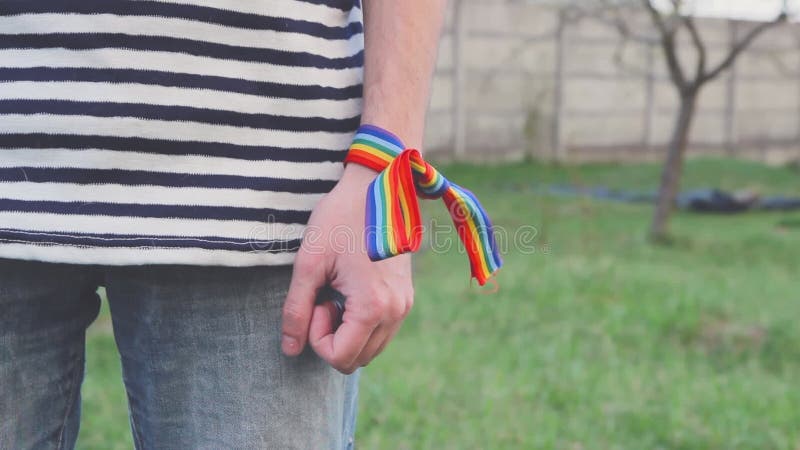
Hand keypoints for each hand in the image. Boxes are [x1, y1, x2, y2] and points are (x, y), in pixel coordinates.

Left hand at [281, 164, 413, 373]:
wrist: (378, 186)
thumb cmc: (340, 218)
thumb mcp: (309, 263)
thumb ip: (296, 310)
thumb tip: (289, 350)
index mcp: (373, 306)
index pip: (340, 357)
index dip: (316, 338)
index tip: (316, 300)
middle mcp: (396, 312)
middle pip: (356, 359)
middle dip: (332, 336)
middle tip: (325, 296)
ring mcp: (405, 305)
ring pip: (370, 348)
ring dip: (347, 331)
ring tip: (338, 291)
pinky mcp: (406, 296)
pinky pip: (381, 330)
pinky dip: (361, 322)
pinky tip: (351, 288)